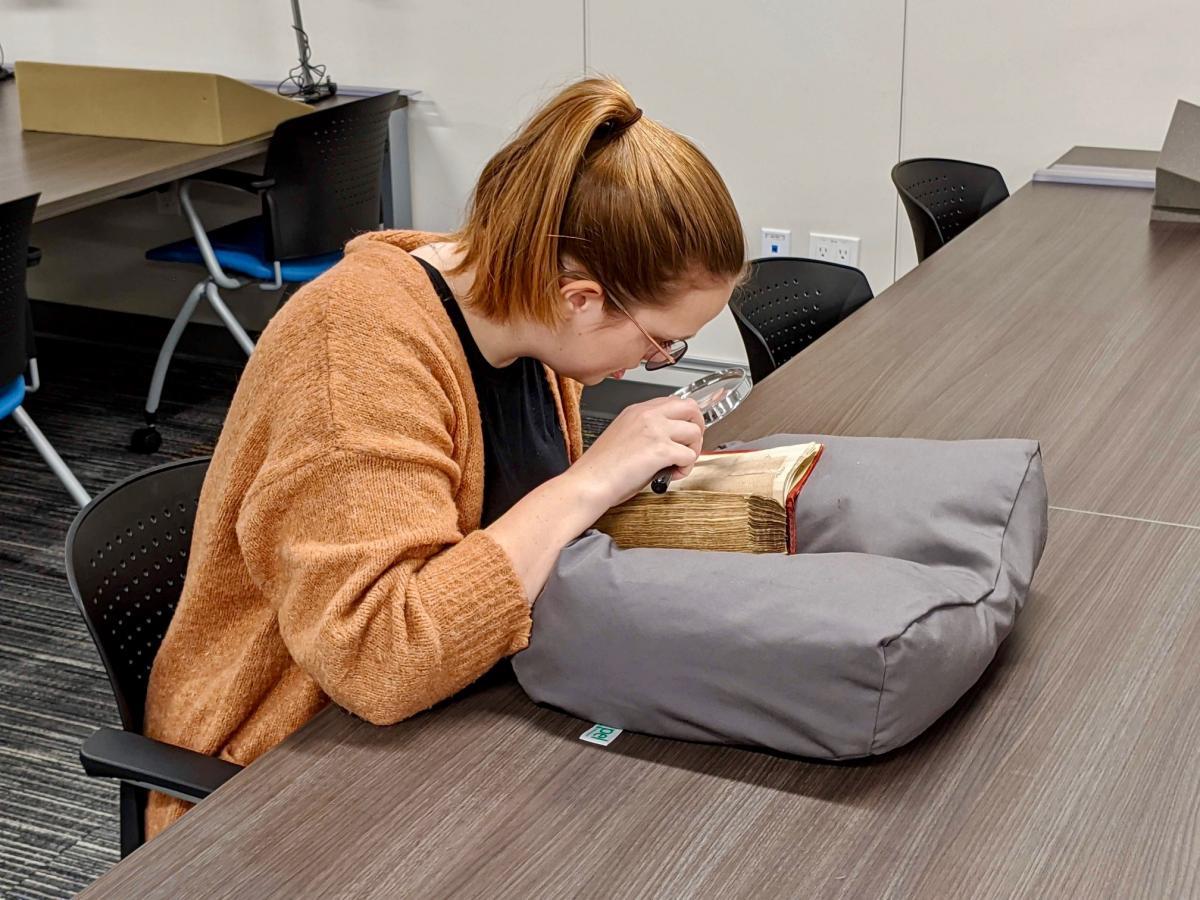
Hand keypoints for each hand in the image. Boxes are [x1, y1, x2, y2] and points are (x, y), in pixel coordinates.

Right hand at [565, 396, 705, 511]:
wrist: (589, 482)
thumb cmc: (601, 467)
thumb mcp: (625, 436)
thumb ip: (648, 430)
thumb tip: (672, 438)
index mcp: (638, 410)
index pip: (676, 402)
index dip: (685, 420)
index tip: (684, 434)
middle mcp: (648, 415)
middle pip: (691, 408)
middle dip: (697, 429)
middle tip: (689, 447)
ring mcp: (655, 430)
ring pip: (694, 433)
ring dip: (691, 452)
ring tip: (676, 465)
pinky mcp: (660, 449)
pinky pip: (690, 456)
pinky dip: (685, 469)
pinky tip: (670, 475)